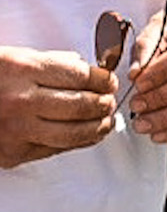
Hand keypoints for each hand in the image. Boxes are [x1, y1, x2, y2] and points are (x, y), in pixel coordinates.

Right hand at [0, 46, 115, 168]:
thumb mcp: (11, 57)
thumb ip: (48, 63)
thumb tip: (85, 69)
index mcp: (22, 69)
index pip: (80, 76)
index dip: (101, 79)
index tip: (108, 80)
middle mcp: (21, 101)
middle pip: (82, 104)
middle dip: (104, 103)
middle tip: (110, 101)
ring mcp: (16, 130)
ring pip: (74, 133)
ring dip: (98, 127)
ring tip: (105, 121)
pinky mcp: (12, 153)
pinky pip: (54, 149)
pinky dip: (76, 143)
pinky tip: (86, 136)